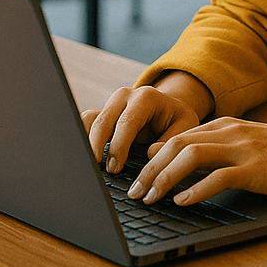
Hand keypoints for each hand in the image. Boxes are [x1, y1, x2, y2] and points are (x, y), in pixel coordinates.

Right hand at [82, 80, 204, 172]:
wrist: (169, 107)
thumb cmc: (176, 119)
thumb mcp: (185, 126)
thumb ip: (171, 139)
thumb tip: (151, 154)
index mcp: (146, 97)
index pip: (127, 121)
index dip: (119, 146)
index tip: (115, 168)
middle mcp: (125, 96)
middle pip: (103, 120)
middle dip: (97, 146)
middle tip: (97, 170)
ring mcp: (111, 103)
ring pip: (89, 119)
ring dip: (85, 141)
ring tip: (85, 163)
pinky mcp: (102, 113)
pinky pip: (86, 123)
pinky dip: (82, 138)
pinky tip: (82, 157)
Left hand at [130, 118, 266, 206]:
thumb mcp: (244, 143)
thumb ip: (212, 147)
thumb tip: (171, 157)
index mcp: (225, 125)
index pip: (178, 135)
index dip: (151, 155)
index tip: (134, 175)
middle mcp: (230, 132)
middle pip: (177, 144)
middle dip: (150, 169)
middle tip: (134, 192)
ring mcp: (242, 148)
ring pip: (191, 156)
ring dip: (165, 178)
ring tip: (151, 197)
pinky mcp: (255, 169)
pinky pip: (218, 177)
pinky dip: (196, 190)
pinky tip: (183, 202)